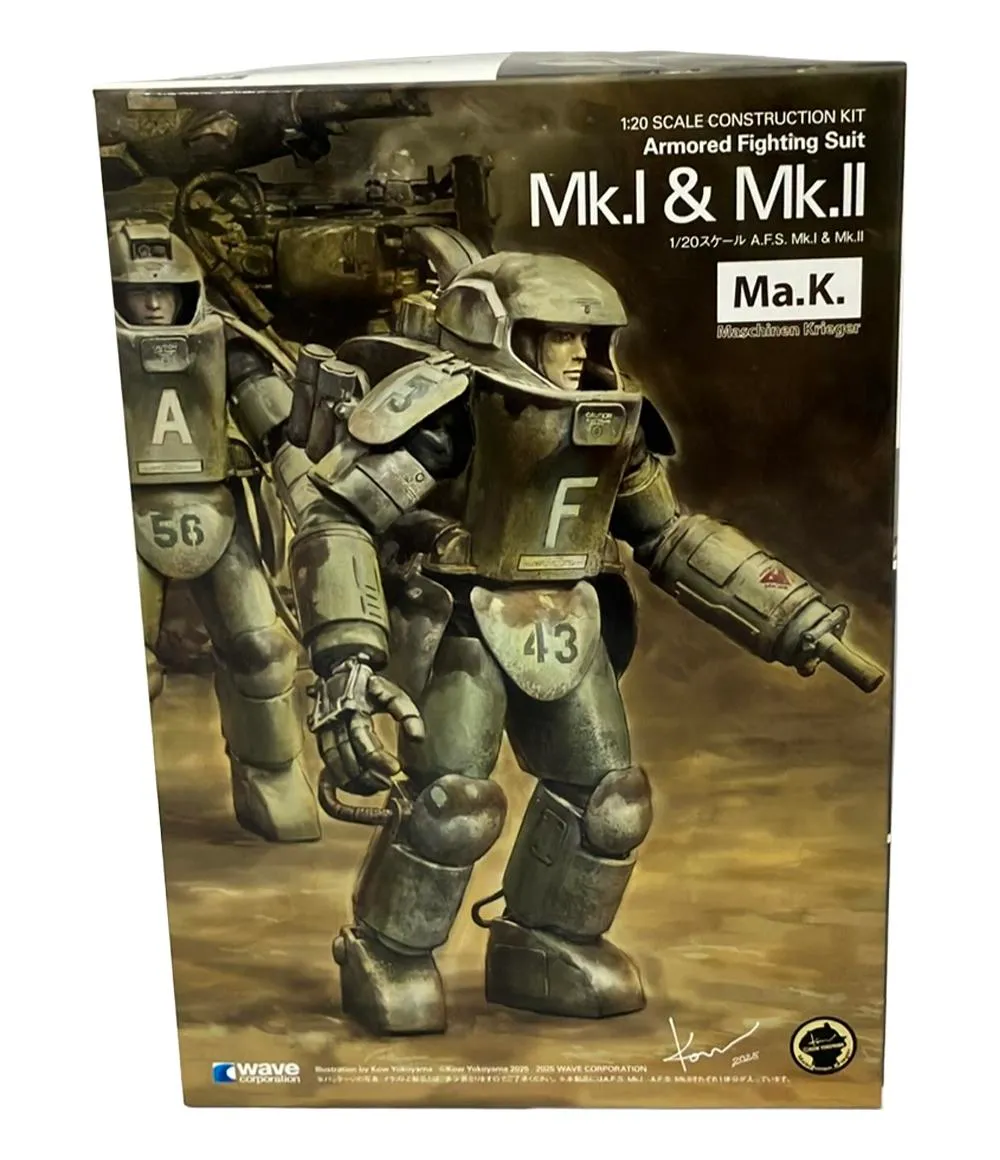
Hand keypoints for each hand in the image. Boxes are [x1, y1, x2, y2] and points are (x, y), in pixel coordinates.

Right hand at [308, 654, 424, 795]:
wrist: (341, 672)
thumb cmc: (371, 686)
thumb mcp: (392, 693)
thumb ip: (407, 713)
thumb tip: (418, 738)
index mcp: (352, 709)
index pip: (362, 739)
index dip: (377, 758)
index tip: (396, 769)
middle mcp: (334, 721)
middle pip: (346, 757)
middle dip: (366, 775)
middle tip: (386, 783)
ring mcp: (323, 731)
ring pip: (333, 764)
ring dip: (353, 782)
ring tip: (375, 787)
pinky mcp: (320, 739)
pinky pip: (327, 764)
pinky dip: (340, 779)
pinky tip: (357, 786)